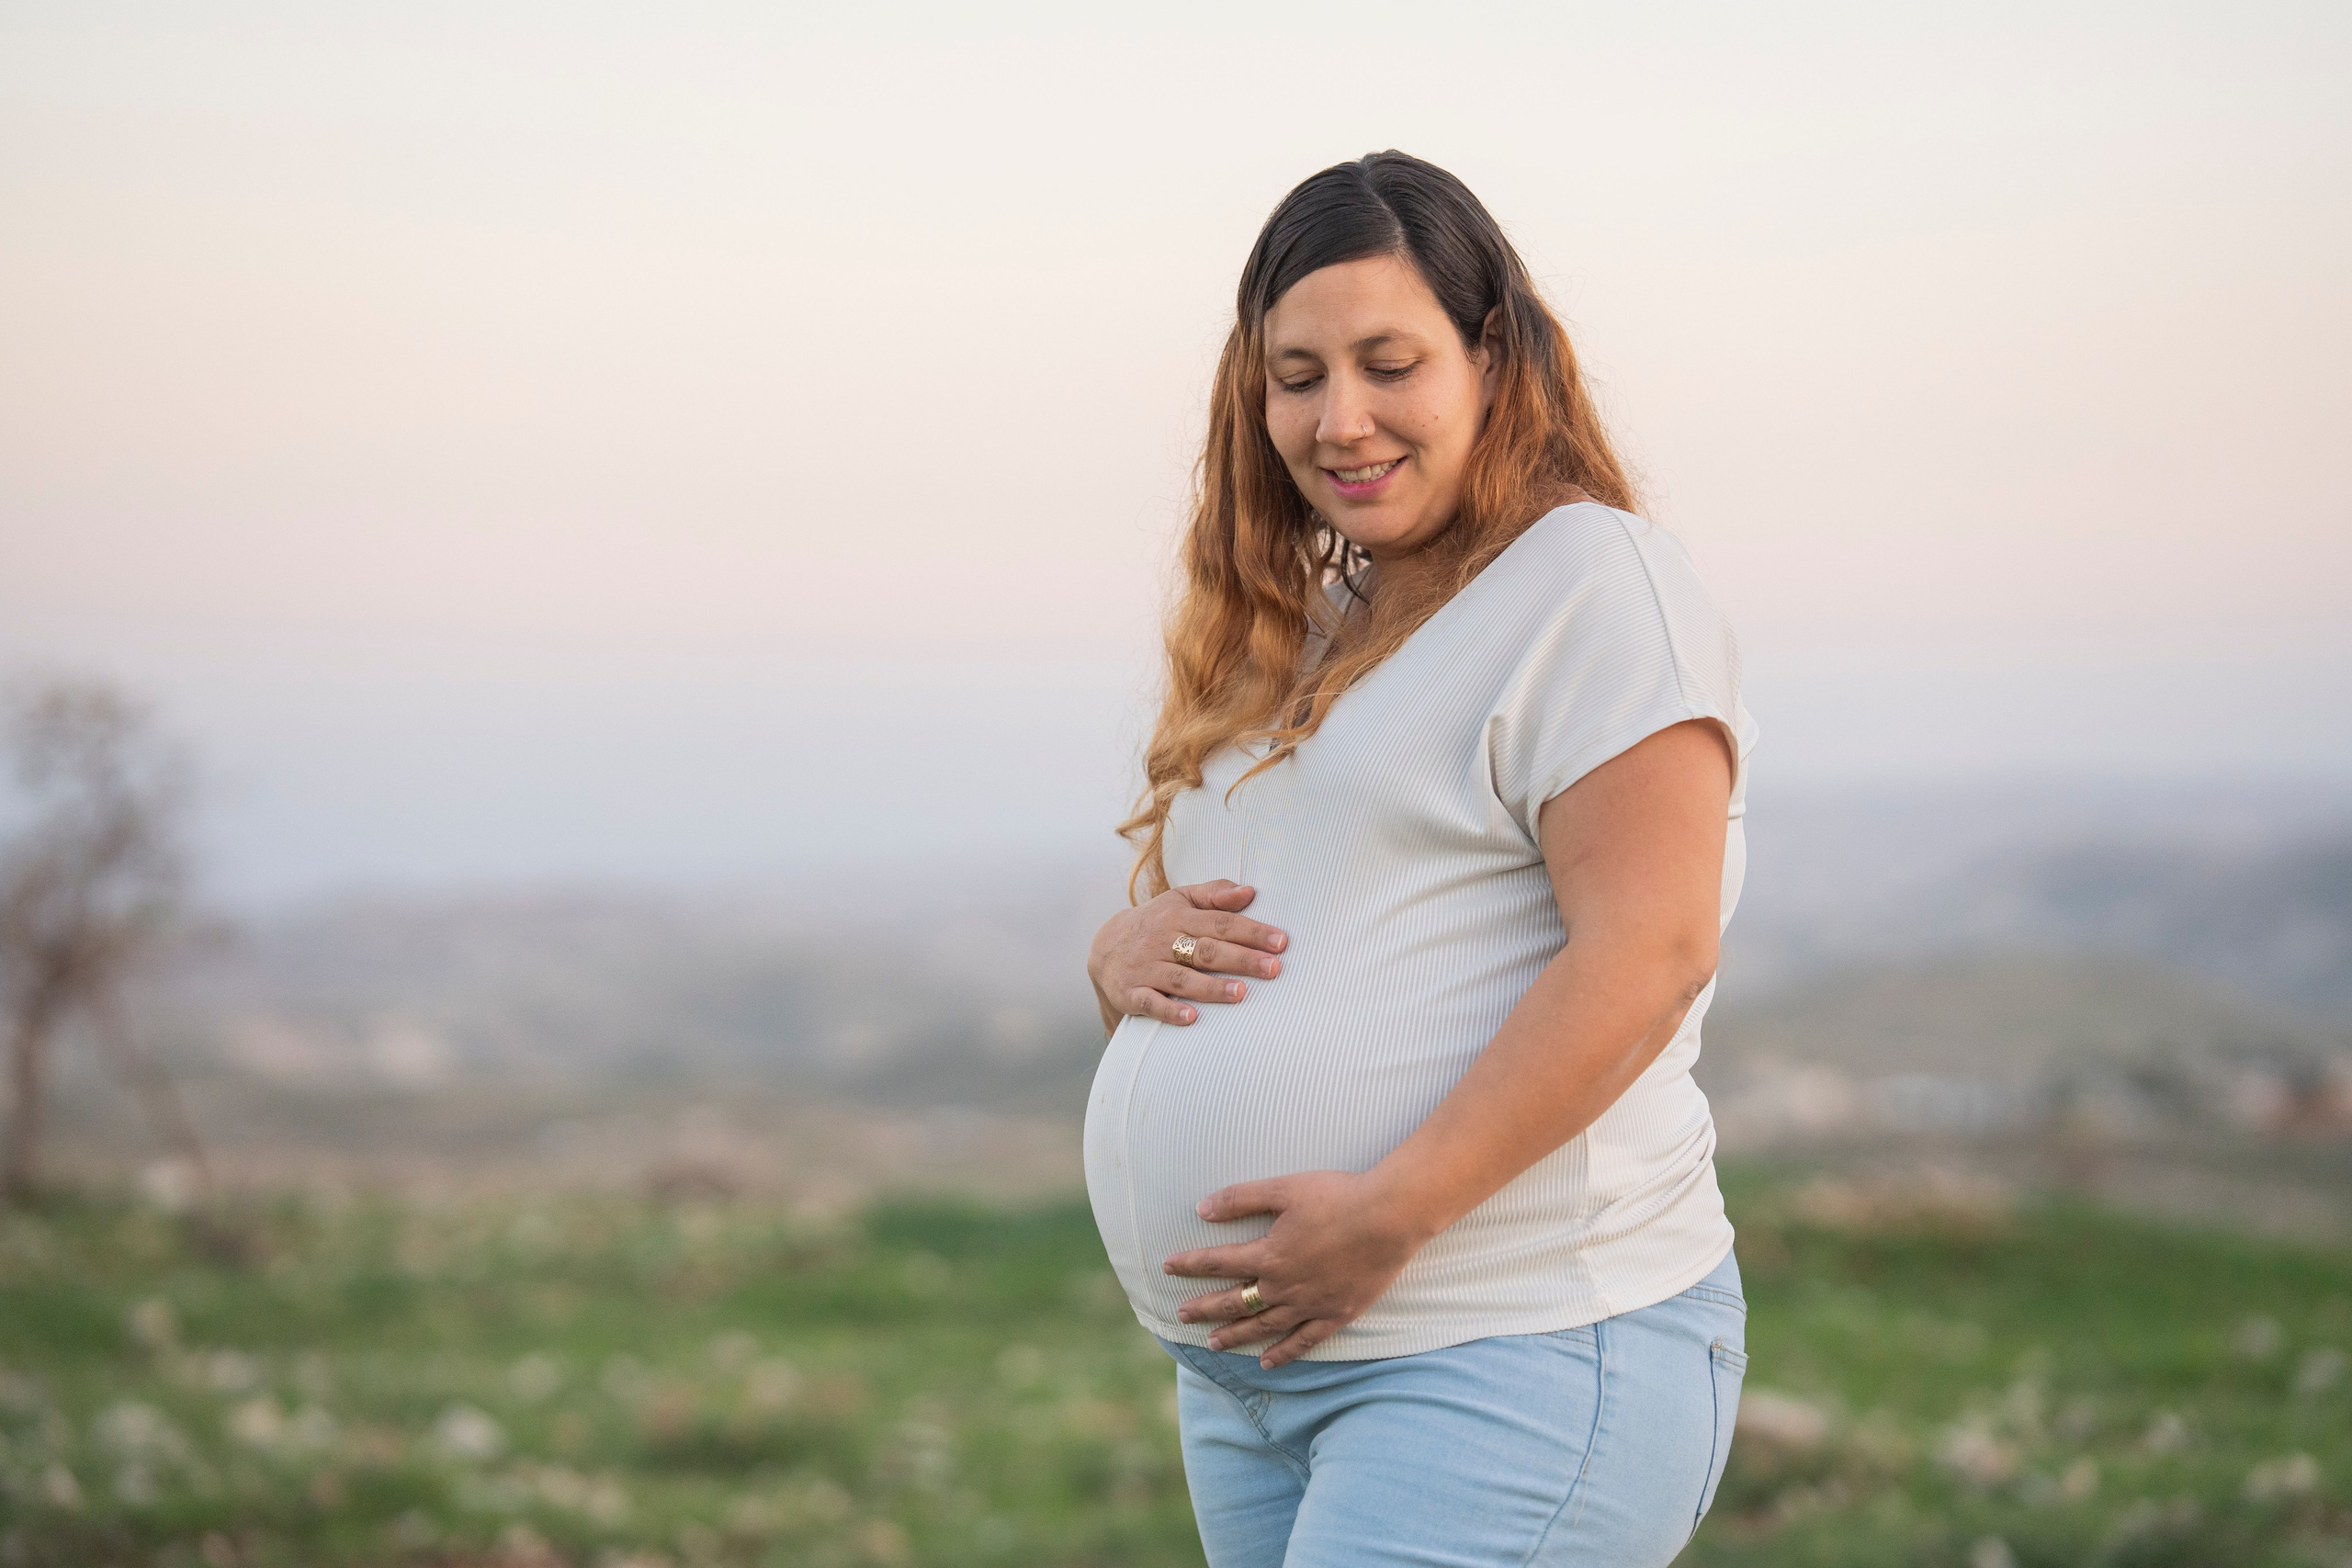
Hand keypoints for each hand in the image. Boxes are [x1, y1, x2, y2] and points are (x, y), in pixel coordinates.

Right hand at [1087, 880, 1286, 1029]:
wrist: (1104, 949)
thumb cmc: (1156, 924)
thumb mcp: (1179, 900)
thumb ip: (1214, 894)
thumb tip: (1249, 891)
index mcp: (1178, 916)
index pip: (1220, 923)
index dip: (1251, 932)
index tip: (1281, 942)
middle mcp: (1162, 941)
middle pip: (1206, 950)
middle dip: (1241, 959)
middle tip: (1273, 968)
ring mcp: (1146, 968)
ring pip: (1181, 978)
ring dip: (1211, 987)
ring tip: (1241, 993)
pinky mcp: (1131, 993)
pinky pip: (1151, 1003)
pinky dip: (1170, 1011)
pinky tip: (1192, 1017)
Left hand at [1162, 1170, 1431, 1367]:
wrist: (1389, 1218)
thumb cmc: (1337, 1196)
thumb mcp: (1283, 1188)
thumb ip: (1240, 1199)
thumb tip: (1201, 1209)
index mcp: (1269, 1254)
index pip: (1218, 1262)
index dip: (1190, 1264)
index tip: (1167, 1267)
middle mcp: (1284, 1286)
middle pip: (1234, 1301)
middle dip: (1204, 1308)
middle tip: (1180, 1315)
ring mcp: (1310, 1304)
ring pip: (1264, 1326)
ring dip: (1236, 1335)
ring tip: (1213, 1344)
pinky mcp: (1336, 1314)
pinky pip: (1303, 1342)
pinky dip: (1283, 1353)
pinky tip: (1267, 1362)